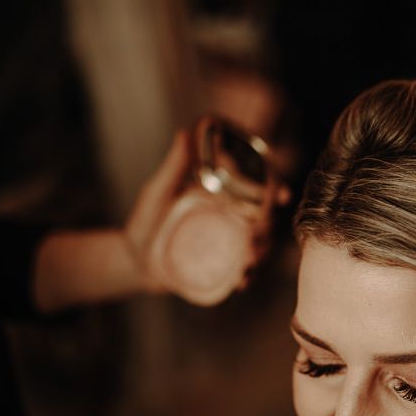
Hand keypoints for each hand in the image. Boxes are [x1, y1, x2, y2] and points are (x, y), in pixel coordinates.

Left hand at [124, 130, 289, 303]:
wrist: (134, 260)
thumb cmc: (145, 221)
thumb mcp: (158, 192)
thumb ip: (174, 167)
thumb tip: (184, 133)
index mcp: (221, 196)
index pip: (255, 188)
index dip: (274, 190)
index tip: (282, 195)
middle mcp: (229, 219)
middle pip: (263, 221)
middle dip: (266, 231)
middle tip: (254, 244)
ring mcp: (227, 244)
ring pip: (258, 247)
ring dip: (260, 255)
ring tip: (248, 266)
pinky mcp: (222, 267)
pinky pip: (242, 272)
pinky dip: (246, 276)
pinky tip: (241, 282)